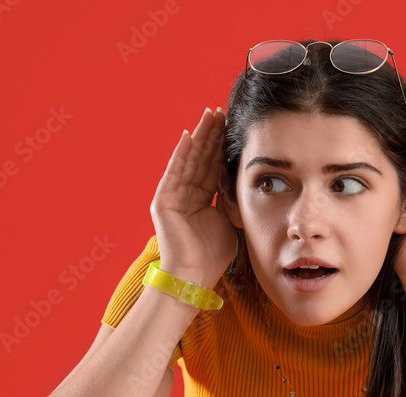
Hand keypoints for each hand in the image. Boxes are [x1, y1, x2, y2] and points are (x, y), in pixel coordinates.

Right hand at [150, 107, 236, 285]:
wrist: (194, 275)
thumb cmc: (212, 255)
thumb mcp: (228, 221)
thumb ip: (230, 201)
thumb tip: (242, 183)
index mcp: (201, 200)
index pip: (212, 167)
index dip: (221, 148)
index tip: (232, 128)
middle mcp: (185, 195)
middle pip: (200, 159)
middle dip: (211, 135)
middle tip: (222, 112)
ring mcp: (173, 196)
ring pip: (189, 160)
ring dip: (199, 137)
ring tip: (210, 116)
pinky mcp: (163, 200)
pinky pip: (174, 171)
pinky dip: (182, 153)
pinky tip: (190, 135)